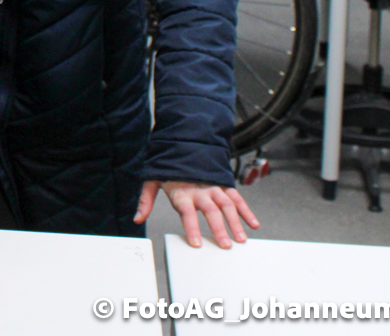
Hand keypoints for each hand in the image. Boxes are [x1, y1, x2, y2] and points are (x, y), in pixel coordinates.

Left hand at [135, 180, 258, 248]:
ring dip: (236, 223)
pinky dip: (246, 211)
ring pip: (227, 205)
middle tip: (225, 246)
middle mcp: (200, 190)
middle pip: (211, 211)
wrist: (182, 143)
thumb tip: (136, 218)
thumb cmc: (168, 168)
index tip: (197, 244)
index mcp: (181, 192)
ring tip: (241, 240)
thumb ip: (145, 201)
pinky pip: (237, 198)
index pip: (187, 213)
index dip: (192, 228)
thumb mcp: (151, 181)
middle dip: (219, 229)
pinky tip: (253, 224)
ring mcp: (214, 187)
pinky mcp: (224, 184)